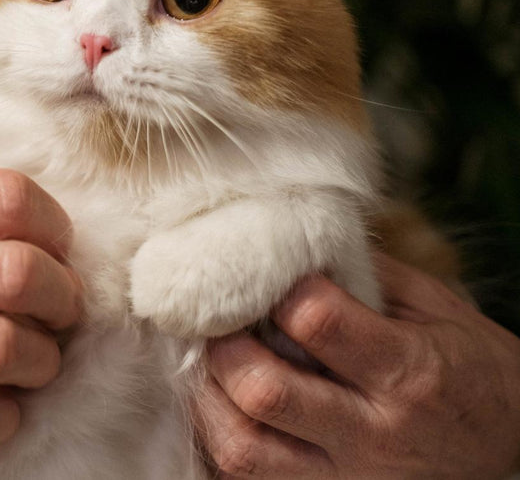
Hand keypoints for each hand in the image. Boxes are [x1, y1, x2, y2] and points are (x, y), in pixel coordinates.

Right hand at [0, 170, 80, 478]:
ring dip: (43, 360)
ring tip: (37, 359)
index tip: (58, 248)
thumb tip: (43, 231)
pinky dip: (5, 418)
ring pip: (1, 349)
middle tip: (63, 309)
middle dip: (63, 296)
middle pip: (14, 273)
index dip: (54, 224)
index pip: (2, 197)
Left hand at [198, 253, 519, 478]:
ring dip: (210, 401)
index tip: (267, 277)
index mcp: (408, 372)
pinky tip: (225, 409)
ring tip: (214, 366)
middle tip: (219, 322)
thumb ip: (367, 276)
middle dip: (225, 347)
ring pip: (243, 449)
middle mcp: (374, 433)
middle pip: (265, 391)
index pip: (314, 321)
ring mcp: (348, 477)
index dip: (277, 290)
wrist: (514, 453)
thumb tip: (294, 244)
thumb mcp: (439, 311)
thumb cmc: (473, 372)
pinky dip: (224, 441)